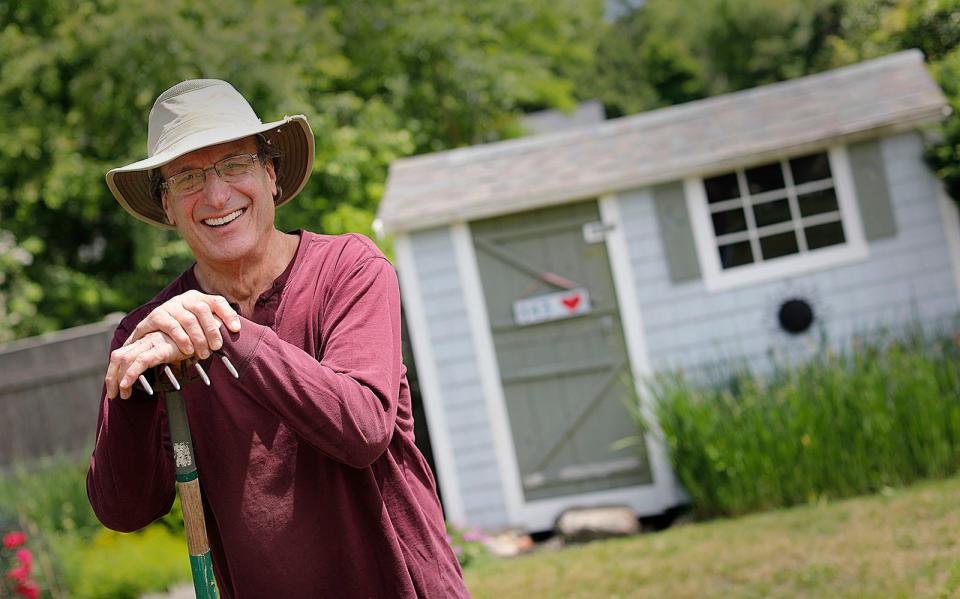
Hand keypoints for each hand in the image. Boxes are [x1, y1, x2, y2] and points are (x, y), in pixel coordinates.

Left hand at [106, 331, 189, 398]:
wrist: (209, 332)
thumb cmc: (196, 343)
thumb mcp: (178, 354)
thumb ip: (170, 361)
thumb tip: (169, 373)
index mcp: (148, 341)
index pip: (123, 354)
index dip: (115, 371)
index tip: (117, 388)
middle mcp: (147, 340)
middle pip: (118, 356)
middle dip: (111, 377)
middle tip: (114, 394)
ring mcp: (152, 342)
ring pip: (124, 359)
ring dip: (118, 379)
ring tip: (121, 394)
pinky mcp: (161, 348)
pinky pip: (140, 361)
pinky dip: (131, 374)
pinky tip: (127, 385)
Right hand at [124, 290, 240, 359]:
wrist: (151, 333)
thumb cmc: (183, 332)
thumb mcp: (200, 326)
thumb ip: (215, 326)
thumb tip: (237, 332)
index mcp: (199, 298)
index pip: (217, 301)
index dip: (228, 314)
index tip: (236, 329)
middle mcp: (185, 299)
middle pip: (203, 310)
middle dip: (212, 330)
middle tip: (216, 347)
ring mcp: (170, 306)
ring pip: (188, 319)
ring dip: (198, 338)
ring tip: (203, 354)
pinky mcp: (155, 315)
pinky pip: (171, 326)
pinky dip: (181, 339)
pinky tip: (187, 350)